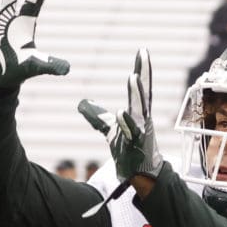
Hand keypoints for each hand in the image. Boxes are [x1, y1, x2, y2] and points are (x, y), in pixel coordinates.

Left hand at [77, 49, 161, 178]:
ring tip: (133, 77)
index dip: (142, 69)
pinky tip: (121, 111)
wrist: (139, 175)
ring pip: (139, 109)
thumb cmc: (129, 150)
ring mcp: (141, 130)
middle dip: (145, 72)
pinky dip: (126, 121)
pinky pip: (131, 131)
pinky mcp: (137, 144)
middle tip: (144, 54)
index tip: (143, 51)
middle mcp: (143, 118)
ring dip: (137, 93)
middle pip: (143, 91)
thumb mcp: (110, 130)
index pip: (140, 87)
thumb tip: (82, 102)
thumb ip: (98, 116)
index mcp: (138, 112)